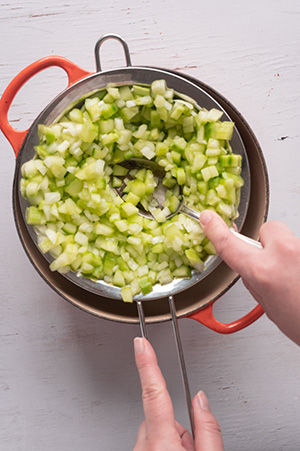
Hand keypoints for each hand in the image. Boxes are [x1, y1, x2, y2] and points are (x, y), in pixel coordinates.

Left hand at [133, 337, 223, 450]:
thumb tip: (201, 400)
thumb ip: (208, 429)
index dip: (147, 364)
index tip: (141, 344)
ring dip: (168, 440)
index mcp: (161, 444)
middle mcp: (144, 448)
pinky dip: (160, 448)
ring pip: (153, 430)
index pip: (154, 393)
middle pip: (159, 415)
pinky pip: (148, 444)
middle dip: (177, 427)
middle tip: (193, 448)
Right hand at [200, 210, 299, 345]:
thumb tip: (249, 265)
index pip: (230, 244)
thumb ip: (254, 280)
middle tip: (273, 262)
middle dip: (266, 242)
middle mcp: (285, 254)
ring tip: (296, 278)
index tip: (209, 219)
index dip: (215, 230)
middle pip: (268, 229)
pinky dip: (299, 259)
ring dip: (288, 253)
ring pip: (288, 239)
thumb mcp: (268, 307)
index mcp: (264, 272)